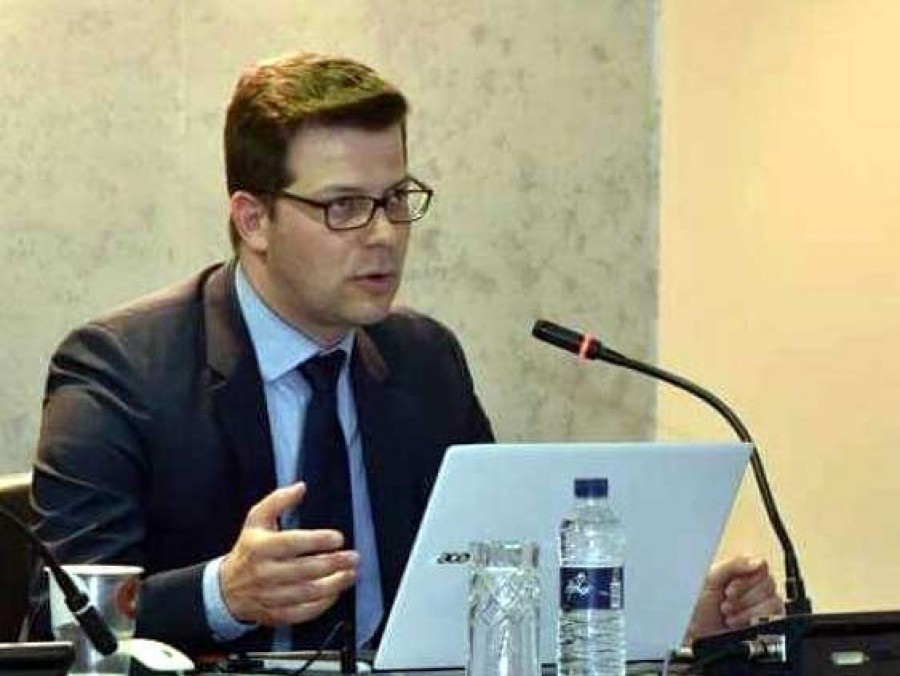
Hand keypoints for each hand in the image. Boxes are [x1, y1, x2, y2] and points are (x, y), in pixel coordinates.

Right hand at [220, 482, 357, 626]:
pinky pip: (302, 613)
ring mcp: (269, 596)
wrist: (226, 588)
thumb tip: (300, 487)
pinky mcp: (275, 614)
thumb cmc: (248, 549)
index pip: (292, 543)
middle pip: (304, 570)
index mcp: (260, 547)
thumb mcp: (256, 519)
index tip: (338, 538)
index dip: (317, 541)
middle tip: (353, 558)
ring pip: (306, 593)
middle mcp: (264, 572)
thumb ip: (278, 500)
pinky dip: (322, 604)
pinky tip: (335, 592)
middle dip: (333, 563)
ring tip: (350, 574)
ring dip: (333, 584)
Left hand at [685, 555, 783, 642]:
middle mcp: (754, 586)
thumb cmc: (700, 607)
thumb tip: (757, 561)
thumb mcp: (710, 580)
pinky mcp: (767, 621)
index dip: (746, 579)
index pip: (761, 565)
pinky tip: (738, 622)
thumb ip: (733, 565)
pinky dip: (752, 619)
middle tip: (725, 603)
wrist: (698, 634)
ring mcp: (762, 604)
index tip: (729, 589)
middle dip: (743, 597)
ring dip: (746, 610)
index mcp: (741, 571)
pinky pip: (775, 616)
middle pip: (768, 583)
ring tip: (729, 614)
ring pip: (772, 600)